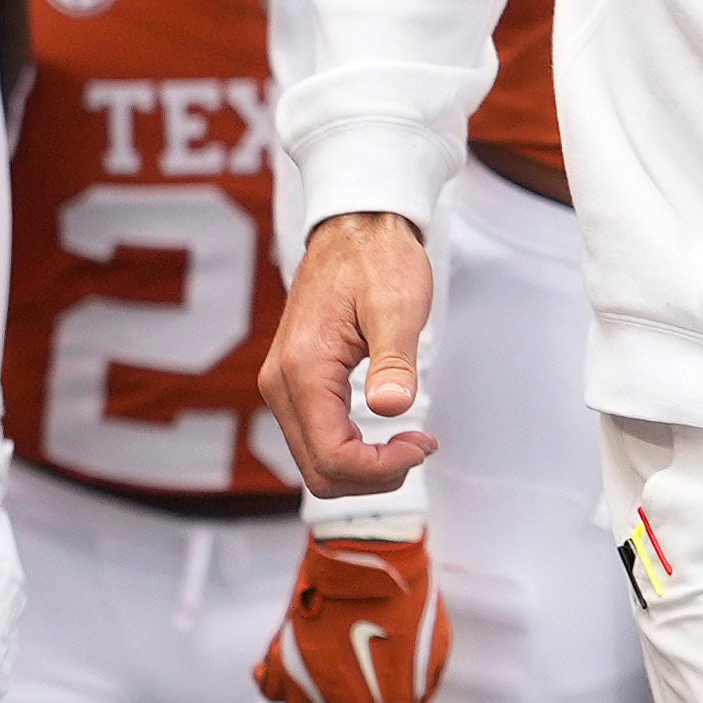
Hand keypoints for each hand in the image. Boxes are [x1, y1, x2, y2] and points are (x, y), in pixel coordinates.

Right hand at [255, 487, 446, 702]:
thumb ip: (416, 696)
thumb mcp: (435, 654)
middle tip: (353, 687)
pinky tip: (295, 662)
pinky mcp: (282, 659)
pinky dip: (277, 681)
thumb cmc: (411, 600)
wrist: (372, 555)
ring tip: (321, 680)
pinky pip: (269, 691)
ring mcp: (311, 687)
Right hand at [267, 213, 439, 494]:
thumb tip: (392, 406)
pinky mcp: (296, 385)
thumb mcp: (397, 307)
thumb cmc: (376, 259)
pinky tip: (389, 434)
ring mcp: (284, 386)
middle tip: (420, 446)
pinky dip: (353, 451)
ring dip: (365, 468)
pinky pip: (318, 440)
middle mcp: (281, 384)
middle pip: (319, 472)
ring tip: (410, 441)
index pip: (332, 456)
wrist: (355, 227)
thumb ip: (393, 361)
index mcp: (303, 369)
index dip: (381, 468)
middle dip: (374, 476)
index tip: (422, 443)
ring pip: (316, 462)